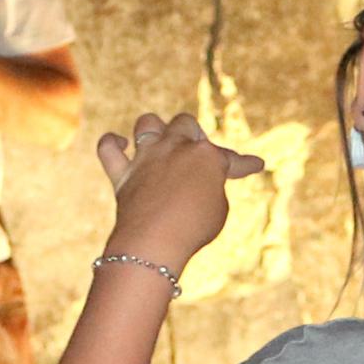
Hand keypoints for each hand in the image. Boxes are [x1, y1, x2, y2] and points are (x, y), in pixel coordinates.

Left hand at [93, 111, 265, 269]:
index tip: (255, 165)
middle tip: (196, 150)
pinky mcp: (122, 173)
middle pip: (185, 123)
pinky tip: (120, 144)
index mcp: (207, 155)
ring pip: (147, 123)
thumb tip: (198, 183)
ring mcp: (146, 157)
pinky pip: (107, 148)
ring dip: (154, 128)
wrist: (155, 240)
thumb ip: (210, 188)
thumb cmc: (194, 227)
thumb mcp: (218, 209)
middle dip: (192, 132)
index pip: (231, 158)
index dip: (245, 164)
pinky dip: (112, 143)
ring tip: (159, 141)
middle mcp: (175, 147)